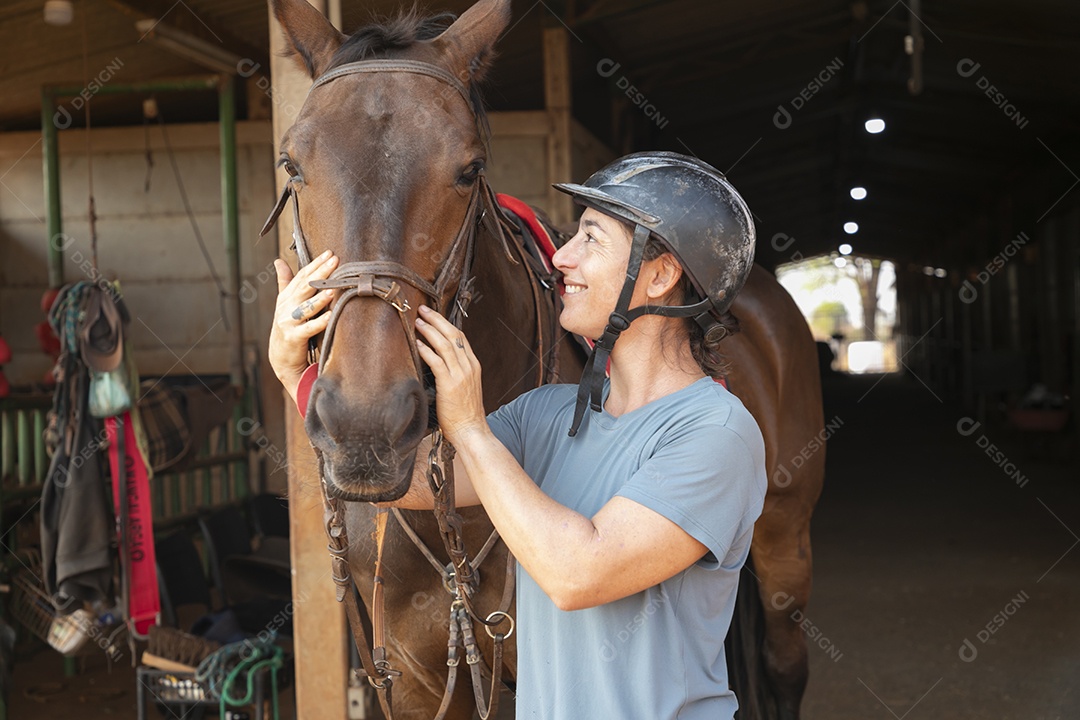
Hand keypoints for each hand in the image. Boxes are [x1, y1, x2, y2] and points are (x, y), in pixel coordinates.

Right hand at [269, 251, 336, 401]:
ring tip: (334, 287)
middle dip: (321, 273)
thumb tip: (278, 260)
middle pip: (305, 287)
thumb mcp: (285, 303)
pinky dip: (320, 322)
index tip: (329, 253)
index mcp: (286, 297)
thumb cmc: (288, 326)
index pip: (302, 277)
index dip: (315, 264)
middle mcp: (286, 307)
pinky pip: (309, 328)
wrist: (281, 357)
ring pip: (307, 307)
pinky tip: (331, 314)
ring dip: (321, 297)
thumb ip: (285, 282)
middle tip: (335, 261)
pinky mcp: (295, 338)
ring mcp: (289, 322)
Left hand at [414, 305, 486, 442]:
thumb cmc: (464, 414)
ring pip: (445, 344)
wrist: (471, 431)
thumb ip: (456, 373)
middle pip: (453, 335)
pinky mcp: (450, 385)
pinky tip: (417, 343)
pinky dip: (427, 350)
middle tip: (422, 309)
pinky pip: (437, 362)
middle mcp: (469, 366)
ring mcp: (460, 375)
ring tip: (417, 322)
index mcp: (473, 365)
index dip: (446, 323)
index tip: (432, 315)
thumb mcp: (465, 387)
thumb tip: (439, 362)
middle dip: (437, 319)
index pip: (461, 337)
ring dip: (429, 330)